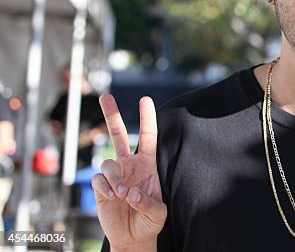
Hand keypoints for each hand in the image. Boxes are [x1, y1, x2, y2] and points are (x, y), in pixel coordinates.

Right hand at [92, 94, 166, 250]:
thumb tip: (129, 192)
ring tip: (121, 194)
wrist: (133, 236)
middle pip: (119, 134)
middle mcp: (130, 164)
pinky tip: (112, 198)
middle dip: (112, 115)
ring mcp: (114, 174)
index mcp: (148, 164)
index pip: (148, 136)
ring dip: (115, 178)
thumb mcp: (158, 213)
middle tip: (105, 96)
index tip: (144, 99)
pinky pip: (98, 179)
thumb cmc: (150, 221)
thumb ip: (146, 202)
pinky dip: (104, 187)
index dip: (147, 118)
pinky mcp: (100, 186)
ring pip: (108, 162)